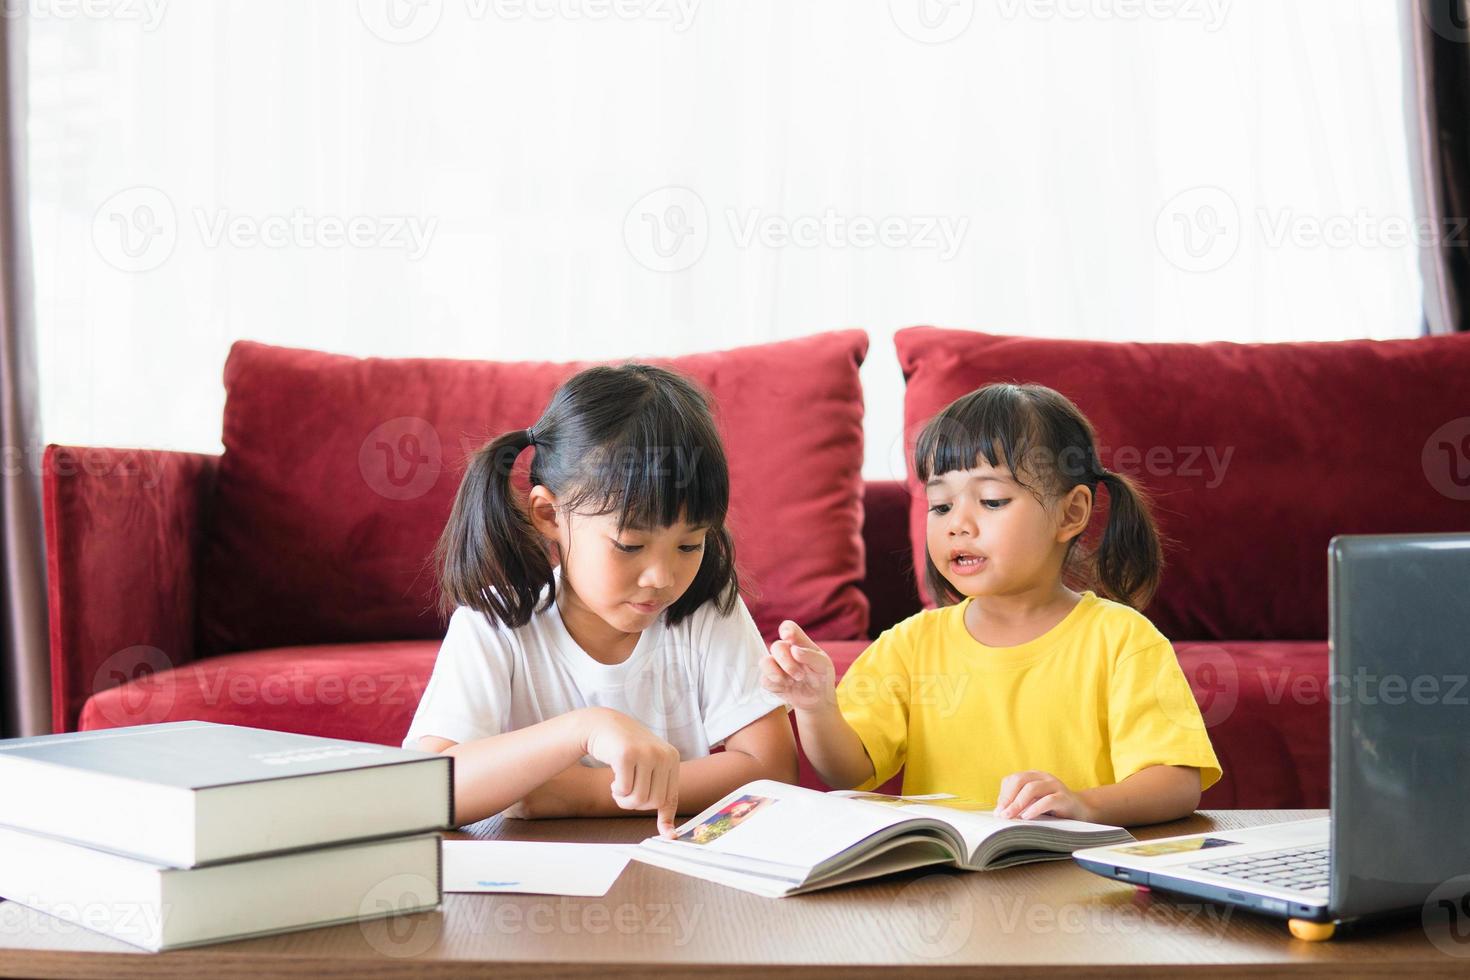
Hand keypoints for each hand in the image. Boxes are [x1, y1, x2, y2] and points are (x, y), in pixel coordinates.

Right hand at [581, 708, 680, 836]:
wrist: (603, 726)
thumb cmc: (627, 752)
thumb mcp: (650, 768)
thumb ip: (661, 794)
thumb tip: (670, 834)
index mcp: (671, 758)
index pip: (670, 798)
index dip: (664, 817)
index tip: (668, 836)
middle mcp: (662, 754)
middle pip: (653, 802)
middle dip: (635, 805)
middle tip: (625, 794)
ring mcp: (645, 753)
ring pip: (639, 798)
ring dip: (624, 800)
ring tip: (619, 787)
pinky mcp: (627, 754)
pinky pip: (623, 789)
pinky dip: (616, 791)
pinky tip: (613, 779)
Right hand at [760, 620, 837, 711]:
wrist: (818, 700)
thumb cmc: (821, 677)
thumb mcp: (824, 665)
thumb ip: (811, 656)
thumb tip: (794, 650)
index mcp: (799, 643)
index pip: (788, 627)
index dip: (786, 630)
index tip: (788, 638)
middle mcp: (786, 652)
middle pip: (776, 646)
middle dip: (786, 662)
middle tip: (799, 675)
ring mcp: (776, 665)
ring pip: (765, 662)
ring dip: (777, 674)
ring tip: (791, 682)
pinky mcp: (770, 680)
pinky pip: (764, 680)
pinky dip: (776, 686)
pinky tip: (786, 688)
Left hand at [993, 770, 1094, 821]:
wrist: (1082, 811)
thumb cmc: (1054, 809)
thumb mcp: (1033, 804)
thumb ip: (1018, 804)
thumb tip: (999, 812)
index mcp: (1034, 776)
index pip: (1013, 779)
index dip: (1004, 794)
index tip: (998, 811)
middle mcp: (1044, 777)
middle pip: (1020, 780)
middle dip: (1008, 798)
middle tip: (1002, 814)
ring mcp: (1055, 785)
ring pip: (1032, 788)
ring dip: (1018, 803)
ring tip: (1011, 816)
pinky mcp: (1065, 797)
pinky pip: (1048, 800)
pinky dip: (1035, 808)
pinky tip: (1027, 817)